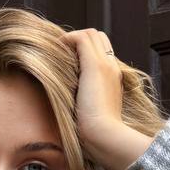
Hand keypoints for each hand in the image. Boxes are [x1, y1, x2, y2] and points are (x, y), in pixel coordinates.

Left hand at [61, 28, 153, 169]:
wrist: (104, 136)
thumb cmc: (96, 133)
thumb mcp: (91, 114)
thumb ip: (86, 102)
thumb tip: (71, 103)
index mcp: (113, 79)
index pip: (102, 51)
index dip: (85, 51)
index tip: (68, 61)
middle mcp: (112, 68)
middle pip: (98, 37)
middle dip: (78, 41)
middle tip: (61, 54)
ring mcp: (105, 65)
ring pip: (91, 34)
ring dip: (72, 39)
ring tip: (57, 52)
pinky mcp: (95, 65)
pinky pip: (81, 39)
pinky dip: (67, 40)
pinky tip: (57, 51)